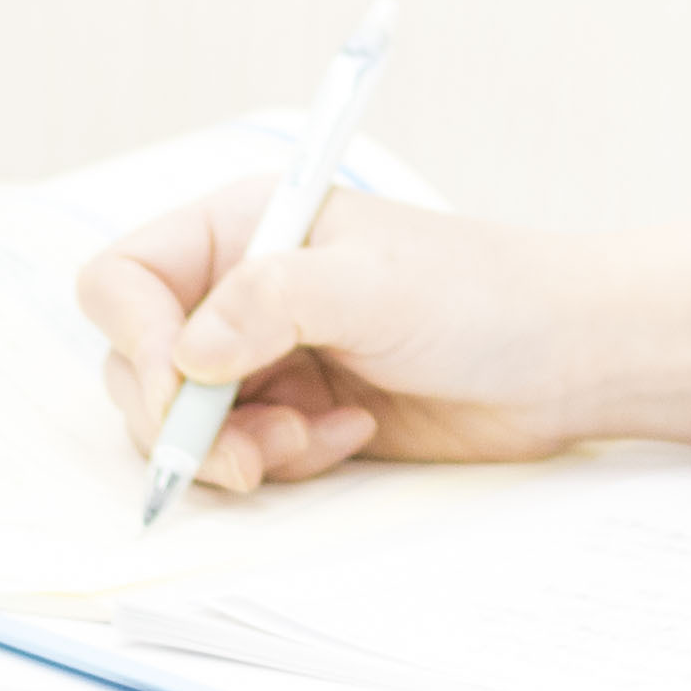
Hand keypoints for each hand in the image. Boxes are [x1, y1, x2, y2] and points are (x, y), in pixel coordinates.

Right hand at [79, 186, 690, 496]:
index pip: (125, 280)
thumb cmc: (482, 295)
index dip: (135, 339)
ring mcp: (266, 357)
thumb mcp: (373, 286)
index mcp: (244, 227)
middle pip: (137, 364)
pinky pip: (241, 456)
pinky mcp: (296, 415)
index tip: (179, 389)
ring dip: (231, 449)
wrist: (565, 359)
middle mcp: (241, 289)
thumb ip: (272, 301)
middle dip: (180, 419)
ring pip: (182, 424)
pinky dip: (280, 462)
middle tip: (242, 452)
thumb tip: (184, 353)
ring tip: (305, 443)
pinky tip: (347, 440)